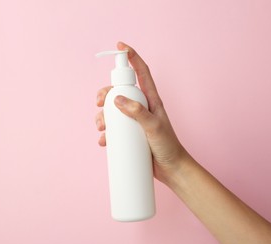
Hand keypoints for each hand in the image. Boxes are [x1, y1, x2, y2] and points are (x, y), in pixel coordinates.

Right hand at [95, 42, 189, 184]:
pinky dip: (106, 133)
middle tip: (99, 103)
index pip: (142, 72)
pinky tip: (104, 141)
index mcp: (151, 100)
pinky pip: (114, 129)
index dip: (132, 57)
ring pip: (113, 111)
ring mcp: (135, 121)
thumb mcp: (154, 127)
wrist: (171, 170)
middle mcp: (142, 107)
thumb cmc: (168, 146)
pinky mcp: (130, 135)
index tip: (119, 46)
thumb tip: (116, 99)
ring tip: (101, 128)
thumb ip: (137, 112)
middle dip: (106, 93)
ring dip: (102, 116)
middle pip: (120, 91)